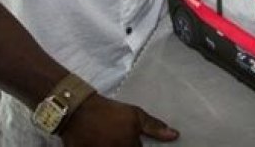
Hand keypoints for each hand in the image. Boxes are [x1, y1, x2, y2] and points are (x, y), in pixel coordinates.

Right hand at [60, 93, 178, 145]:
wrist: (79, 111)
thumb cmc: (110, 112)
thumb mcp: (135, 115)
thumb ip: (154, 127)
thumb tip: (175, 135)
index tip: (134, 142)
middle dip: (128, 146)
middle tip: (119, 137)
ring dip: (115, 146)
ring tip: (110, 139)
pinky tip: (102, 142)